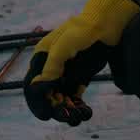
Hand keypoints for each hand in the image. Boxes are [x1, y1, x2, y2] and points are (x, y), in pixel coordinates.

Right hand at [23, 0, 139, 124]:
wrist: (106, 23)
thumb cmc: (82, 30)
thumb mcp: (63, 46)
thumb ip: (51, 66)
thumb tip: (37, 86)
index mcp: (42, 58)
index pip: (32, 85)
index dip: (37, 101)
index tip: (46, 114)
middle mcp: (51, 68)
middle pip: (47, 95)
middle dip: (55, 108)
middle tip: (67, 115)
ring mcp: (65, 74)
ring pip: (61, 99)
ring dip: (67, 110)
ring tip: (78, 116)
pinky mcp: (79, 77)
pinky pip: (74, 97)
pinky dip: (77, 106)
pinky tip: (85, 112)